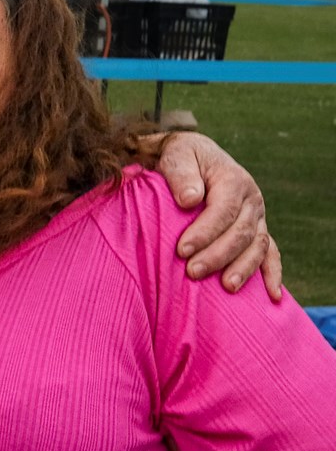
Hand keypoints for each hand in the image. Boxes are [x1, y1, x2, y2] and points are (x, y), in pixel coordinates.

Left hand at [157, 133, 282, 299]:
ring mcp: (257, 218)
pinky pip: (270, 254)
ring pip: (257, 246)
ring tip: (226, 286)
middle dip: (217, 255)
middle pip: (241, 233)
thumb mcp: (177, 155)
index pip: (223, 210)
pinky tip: (272, 295)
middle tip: (192, 272)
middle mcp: (252, 200)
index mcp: (234, 181)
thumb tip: (190, 199)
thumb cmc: (181, 158)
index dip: (205, 232)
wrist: (193, 156)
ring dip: (243, 268)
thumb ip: (181, 174)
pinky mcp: (257, 231)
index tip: (181, 250)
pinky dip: (272, 274)